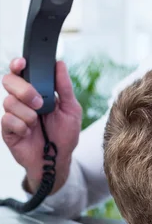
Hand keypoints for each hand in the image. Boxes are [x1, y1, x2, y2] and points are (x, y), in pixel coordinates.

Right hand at [2, 58, 81, 193]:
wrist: (57, 160)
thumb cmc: (64, 135)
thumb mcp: (71, 109)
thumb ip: (64, 87)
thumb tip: (60, 64)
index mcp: (37, 91)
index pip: (22, 72)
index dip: (18, 64)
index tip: (23, 63)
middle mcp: (22, 100)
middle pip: (9, 81)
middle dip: (24, 90)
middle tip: (39, 103)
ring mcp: (13, 114)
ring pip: (9, 101)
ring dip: (27, 113)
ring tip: (37, 123)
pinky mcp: (7, 129)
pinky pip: (7, 120)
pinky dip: (21, 126)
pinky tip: (29, 133)